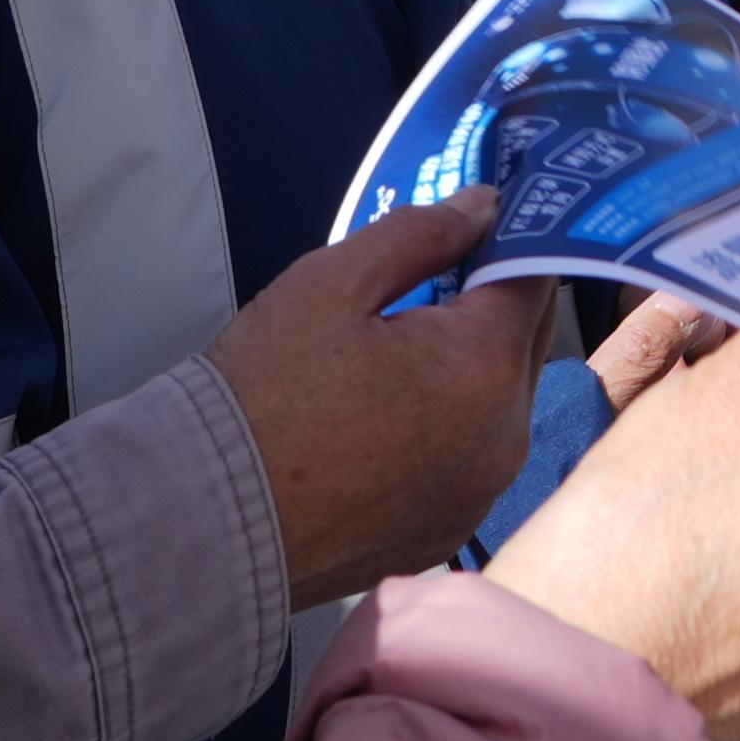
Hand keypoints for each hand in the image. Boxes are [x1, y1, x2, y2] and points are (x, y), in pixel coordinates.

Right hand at [211, 196, 560, 601]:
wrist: (206, 521)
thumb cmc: (263, 394)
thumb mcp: (332, 282)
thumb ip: (420, 233)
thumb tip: (482, 207)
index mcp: (483, 370)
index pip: (533, 277)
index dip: (510, 237)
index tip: (482, 216)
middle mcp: (503, 440)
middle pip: (525, 340)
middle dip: (493, 300)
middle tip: (439, 271)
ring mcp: (478, 496)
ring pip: (500, 402)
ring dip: (471, 366)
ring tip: (403, 346)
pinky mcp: (447, 533)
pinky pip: (471, 458)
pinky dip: (450, 428)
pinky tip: (390, 416)